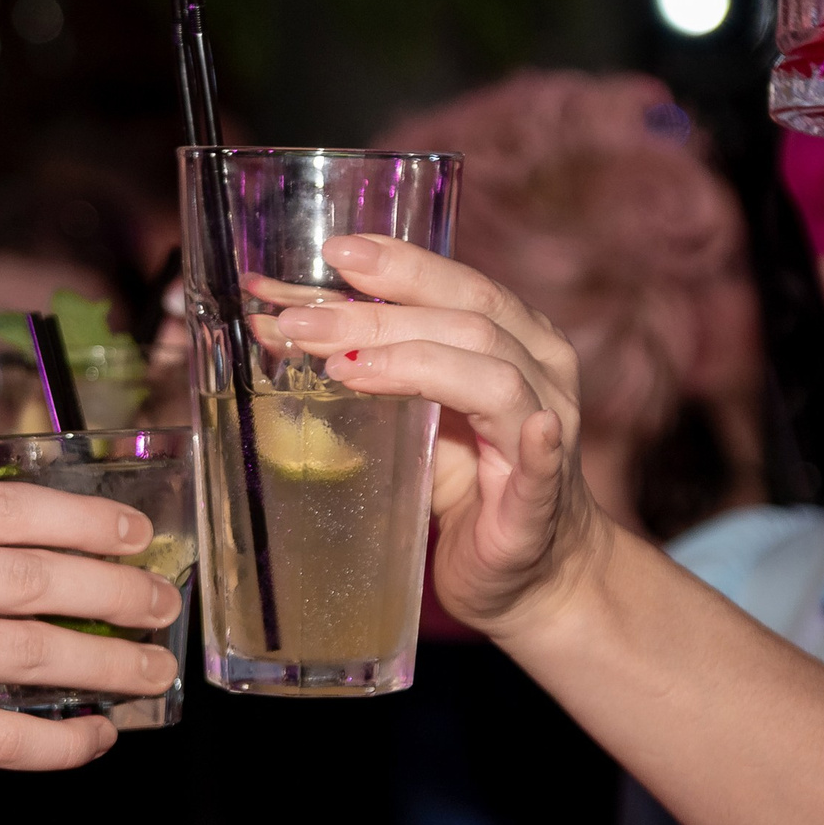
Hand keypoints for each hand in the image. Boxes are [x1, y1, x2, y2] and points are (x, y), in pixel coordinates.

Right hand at [0, 480, 184, 798]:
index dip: (86, 517)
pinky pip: (3, 735)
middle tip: (162, 603)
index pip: (13, 507)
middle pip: (41, 578)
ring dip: (107, 663)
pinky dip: (61, 740)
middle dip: (117, 591)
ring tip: (148, 670)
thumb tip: (20, 525)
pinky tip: (95, 736)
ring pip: (37, 652)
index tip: (134, 528)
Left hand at [269, 235, 611, 635]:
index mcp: (513, 339)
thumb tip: (276, 320)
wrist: (528, 572)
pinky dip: (535, 440)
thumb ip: (365, 364)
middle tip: (300, 321)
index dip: (397, 265)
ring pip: (494, 376)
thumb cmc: (469, 482)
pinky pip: (544, 461)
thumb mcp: (411, 413)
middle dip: (375, 315)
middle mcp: (541, 373)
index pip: (457, 284)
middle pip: (466, 320)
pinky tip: (528, 427)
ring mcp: (548, 432)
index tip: (332, 252)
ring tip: (342, 368)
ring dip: (414, 363)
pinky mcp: (541, 500)